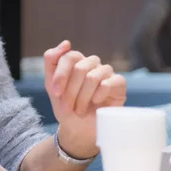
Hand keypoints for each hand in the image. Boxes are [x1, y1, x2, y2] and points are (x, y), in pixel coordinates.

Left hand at [44, 40, 126, 158]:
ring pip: (92, 76)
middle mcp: (91, 63)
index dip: (61, 75)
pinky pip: (108, 83)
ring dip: (82, 97)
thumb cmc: (65, 106)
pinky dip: (98, 96)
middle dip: (71, 90)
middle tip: (68, 106)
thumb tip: (66, 42)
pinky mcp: (119, 83)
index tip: (56, 93)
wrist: (78, 128)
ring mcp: (106, 72)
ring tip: (79, 109)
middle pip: (80, 67)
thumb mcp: (51, 84)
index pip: (69, 56)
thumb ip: (52, 60)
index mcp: (75, 61)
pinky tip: (96, 103)